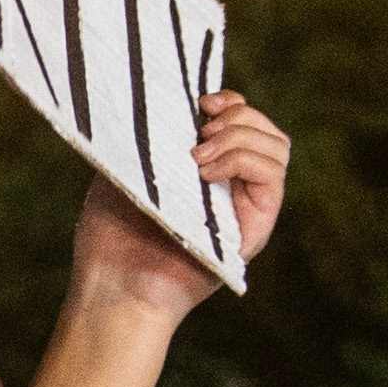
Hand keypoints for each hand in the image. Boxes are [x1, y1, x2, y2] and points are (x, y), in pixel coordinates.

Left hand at [66, 95, 295, 328]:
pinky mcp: (257, 226)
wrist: (115, 286)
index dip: (230, 103)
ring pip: (277, 147)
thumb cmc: (110, 236)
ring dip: (240, 135)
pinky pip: (273, 174)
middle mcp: (232, 188)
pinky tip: (205, 171)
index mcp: (205, 171)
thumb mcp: (126, 170)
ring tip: (197, 154)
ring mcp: (247, 207)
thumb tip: (170, 99)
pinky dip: (243, 159)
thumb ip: (153, 138)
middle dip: (239, 114)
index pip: (242, 122)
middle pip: (266, 130)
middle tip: (201, 128)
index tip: (200, 101)